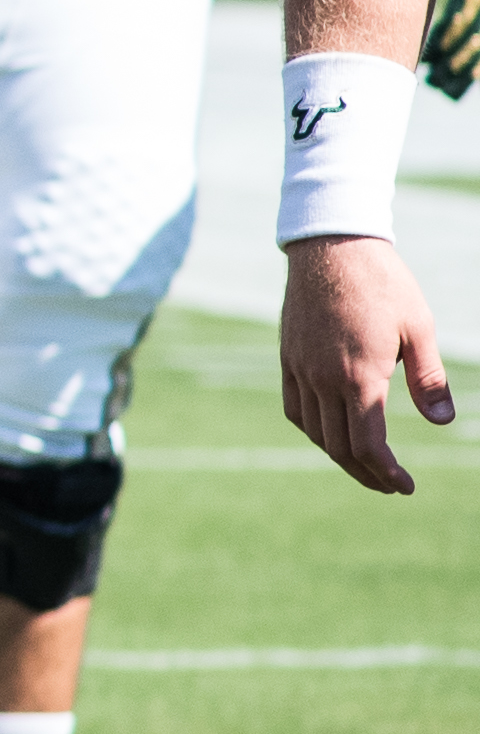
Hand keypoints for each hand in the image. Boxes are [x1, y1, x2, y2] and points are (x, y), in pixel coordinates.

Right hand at [283, 234, 451, 493]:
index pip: (367, 444)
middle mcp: (324, 379)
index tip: (405, 486)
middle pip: (338, 446)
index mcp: (360, 376)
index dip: (386, 473)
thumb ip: (429, 379)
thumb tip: (444, 421)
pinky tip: (330, 433)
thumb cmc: (384, 284)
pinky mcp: (289, 358)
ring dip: (339, 456)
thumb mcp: (420, 328)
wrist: (331, 246)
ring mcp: (301, 369)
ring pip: (315, 431)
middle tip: (390, 486)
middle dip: (366, 473)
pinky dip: (314, 430)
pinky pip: (295, 408)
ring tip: (365, 466)